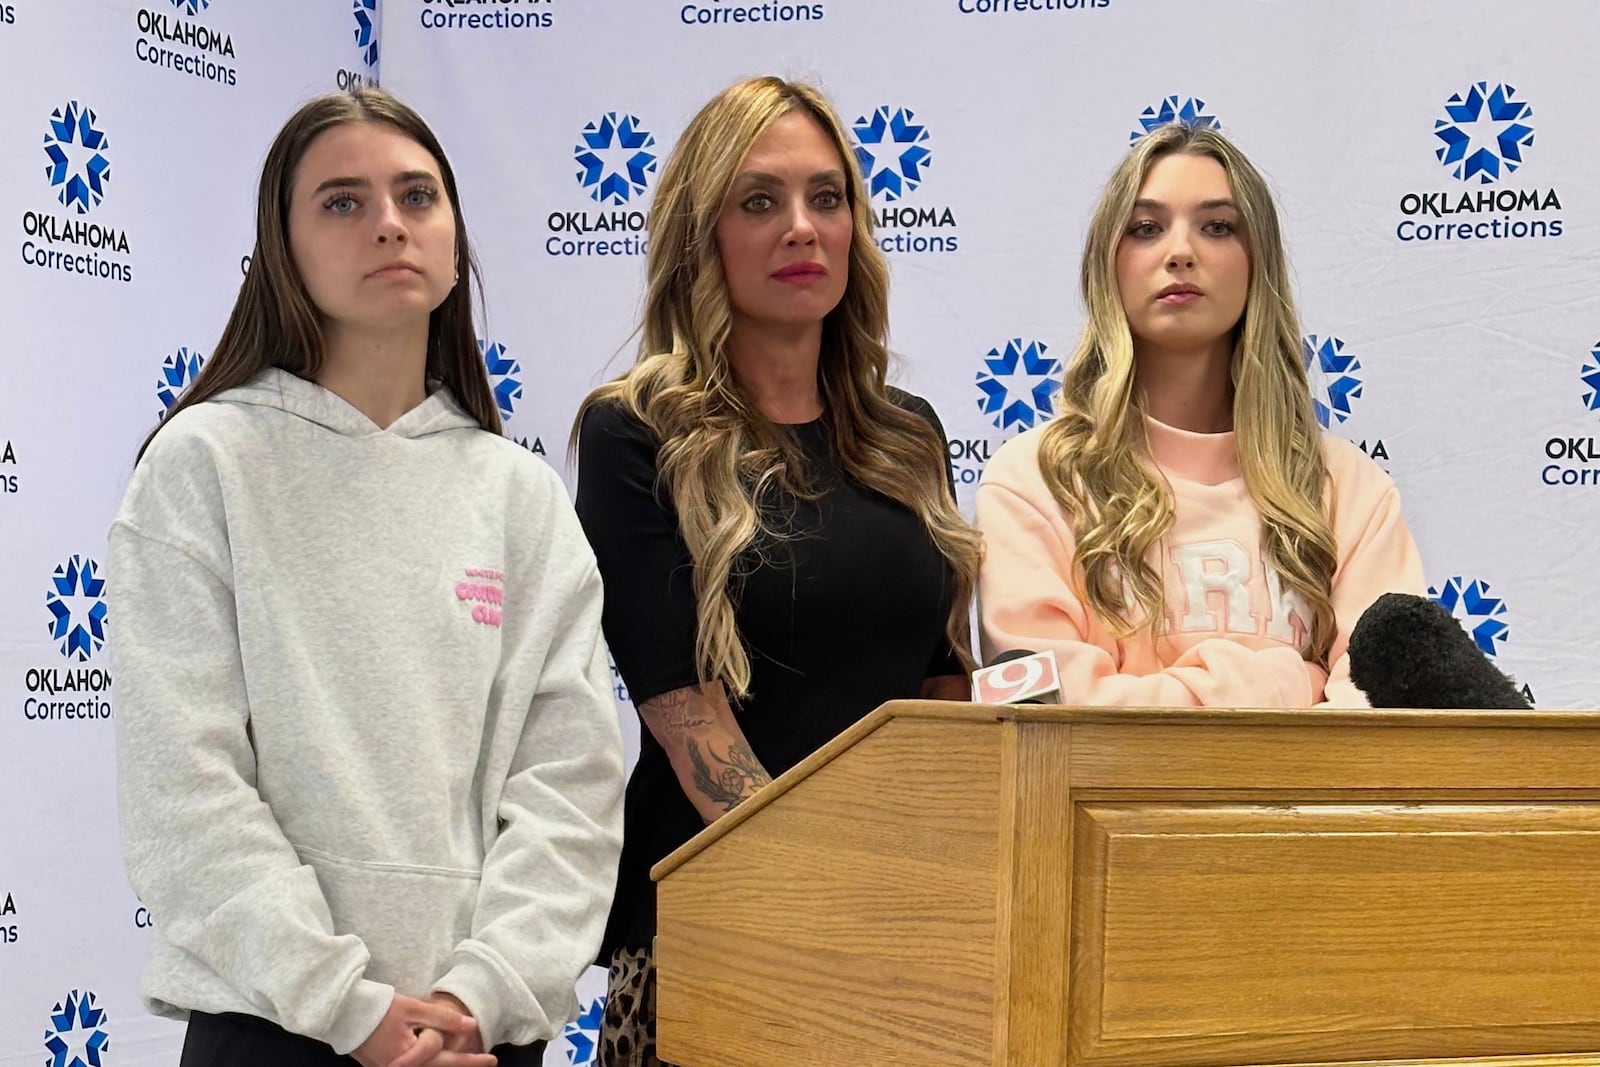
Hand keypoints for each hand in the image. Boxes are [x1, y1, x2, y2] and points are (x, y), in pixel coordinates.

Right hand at [350, 993, 494, 1066]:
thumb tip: (472, 1025)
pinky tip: (442, 1057)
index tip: (490, 1059)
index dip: (470, 1060)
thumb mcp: (415, 1008)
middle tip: (487, 1062)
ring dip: (445, 1063)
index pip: (445, 1061)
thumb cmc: (379, 1007)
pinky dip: (428, 1063)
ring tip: (468, 1058)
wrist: (345, 1013)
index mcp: (407, 1057)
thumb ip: (444, 1019)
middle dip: (461, 1065)